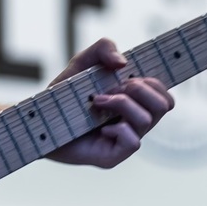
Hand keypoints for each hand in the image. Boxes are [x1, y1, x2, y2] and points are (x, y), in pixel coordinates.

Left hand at [45, 38, 173, 168]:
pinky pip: (133, 142)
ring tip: (97, 101)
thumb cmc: (66, 94)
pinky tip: (99, 127)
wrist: (41, 120)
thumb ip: (103, 48)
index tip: (132, 75)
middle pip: (165, 104)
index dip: (158, 83)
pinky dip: (118, 128)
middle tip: (115, 87)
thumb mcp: (82, 62)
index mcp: (135, 102)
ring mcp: (125, 140)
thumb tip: (122, 63)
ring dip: (122, 103)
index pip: (164, 95)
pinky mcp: (113, 157)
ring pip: (147, 119)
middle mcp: (134, 121)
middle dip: (140, 89)